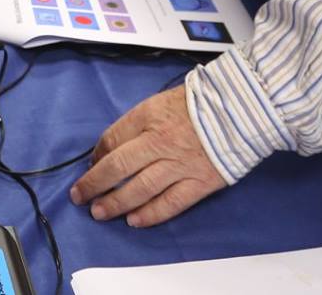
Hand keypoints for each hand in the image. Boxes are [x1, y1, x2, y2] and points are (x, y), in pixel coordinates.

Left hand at [70, 85, 227, 226]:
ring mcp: (180, 164)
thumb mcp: (160, 101)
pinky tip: (134, 221)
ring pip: (140, 189)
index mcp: (149, 115)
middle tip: (79, 196)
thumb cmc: (201, 101)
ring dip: (115, 203)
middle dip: (94, 184)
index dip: (97, 155)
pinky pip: (170, 203)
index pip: (113, 138)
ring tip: (100, 212)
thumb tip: (112, 147)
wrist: (243, 107)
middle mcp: (160, 141)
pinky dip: (150, 214)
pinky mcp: (200, 182)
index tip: (90, 165)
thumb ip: (137, 123)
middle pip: (118, 167)